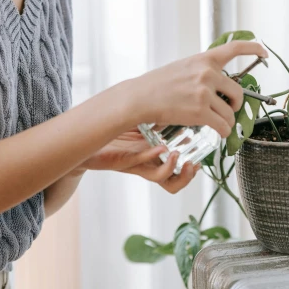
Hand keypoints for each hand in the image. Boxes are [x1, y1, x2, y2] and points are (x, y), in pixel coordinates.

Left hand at [71, 128, 200, 193]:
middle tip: (195, 164)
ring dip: (172, 169)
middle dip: (187, 177)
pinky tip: (161, 147)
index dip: (191, 170)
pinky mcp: (125, 161)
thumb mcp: (139, 124)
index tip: (201, 157)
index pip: (178, 172)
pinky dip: (153, 156)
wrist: (87, 140)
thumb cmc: (113, 132)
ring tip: (179, 155)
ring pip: (160, 178)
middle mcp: (148, 165)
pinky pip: (142, 163)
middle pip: (173, 183)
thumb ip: (157, 119)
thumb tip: (175, 105)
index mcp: (155, 158)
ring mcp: (138, 164)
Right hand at [126, 40, 268, 137]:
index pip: (234, 47)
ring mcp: (204, 92)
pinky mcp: (200, 111)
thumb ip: (203, 72)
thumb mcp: (183, 68)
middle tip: (228, 110)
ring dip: (227, 122)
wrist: (140, 97)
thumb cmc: (158, 84)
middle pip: (238, 93)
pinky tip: (219, 132)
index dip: (254, 48)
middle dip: (235, 105)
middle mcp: (207, 73)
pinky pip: (223, 125)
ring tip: (218, 124)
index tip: (264, 52)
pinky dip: (223, 131)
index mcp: (204, 59)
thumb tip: (220, 85)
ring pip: (230, 113)